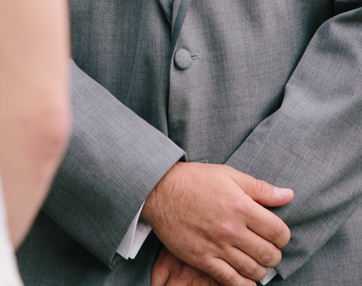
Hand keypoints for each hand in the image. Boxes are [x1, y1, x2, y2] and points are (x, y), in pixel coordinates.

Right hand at [142, 162, 292, 285]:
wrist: (160, 190)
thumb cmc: (195, 180)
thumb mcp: (229, 175)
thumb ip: (260, 188)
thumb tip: (288, 195)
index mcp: (241, 207)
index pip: (279, 232)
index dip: (282, 235)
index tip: (276, 233)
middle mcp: (232, 229)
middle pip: (269, 255)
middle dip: (274, 254)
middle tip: (267, 248)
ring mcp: (217, 246)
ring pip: (253, 271)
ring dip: (261, 269)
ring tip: (256, 261)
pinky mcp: (203, 259)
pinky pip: (231, 281)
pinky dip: (244, 284)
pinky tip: (247, 279)